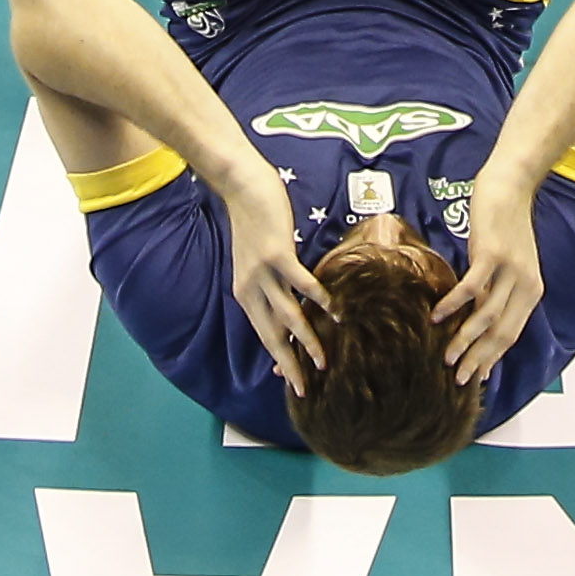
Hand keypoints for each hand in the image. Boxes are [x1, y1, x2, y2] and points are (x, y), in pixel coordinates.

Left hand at [220, 172, 329, 395]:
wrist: (241, 187)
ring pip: (288, 316)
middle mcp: (250, 289)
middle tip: (305, 388)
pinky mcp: (277, 255)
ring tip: (323, 360)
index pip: (264, 335)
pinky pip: (300, 283)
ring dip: (307, 341)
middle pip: (273, 336)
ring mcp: (262, 273)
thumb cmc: (255, 221)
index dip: (280, 359)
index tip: (293, 382)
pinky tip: (333, 311)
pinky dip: (318, 299)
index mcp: (246, 293)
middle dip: (290, 364)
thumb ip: (272, 284)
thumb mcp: (258, 260)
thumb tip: (292, 304)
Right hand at [433, 180, 545, 386]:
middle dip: (478, 358)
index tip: (476, 378)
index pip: (511, 334)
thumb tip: (478, 321)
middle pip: (502, 333)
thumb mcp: (507, 265)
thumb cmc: (504, 225)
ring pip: (487, 316)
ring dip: (465, 339)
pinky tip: (437, 316)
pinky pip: (472, 287)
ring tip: (446, 357)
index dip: (492, 358)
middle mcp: (526, 284)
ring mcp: (510, 269)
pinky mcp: (492, 253)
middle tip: (457, 379)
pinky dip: (454, 305)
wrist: (510, 185)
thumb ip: (497, 292)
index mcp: (531, 291)